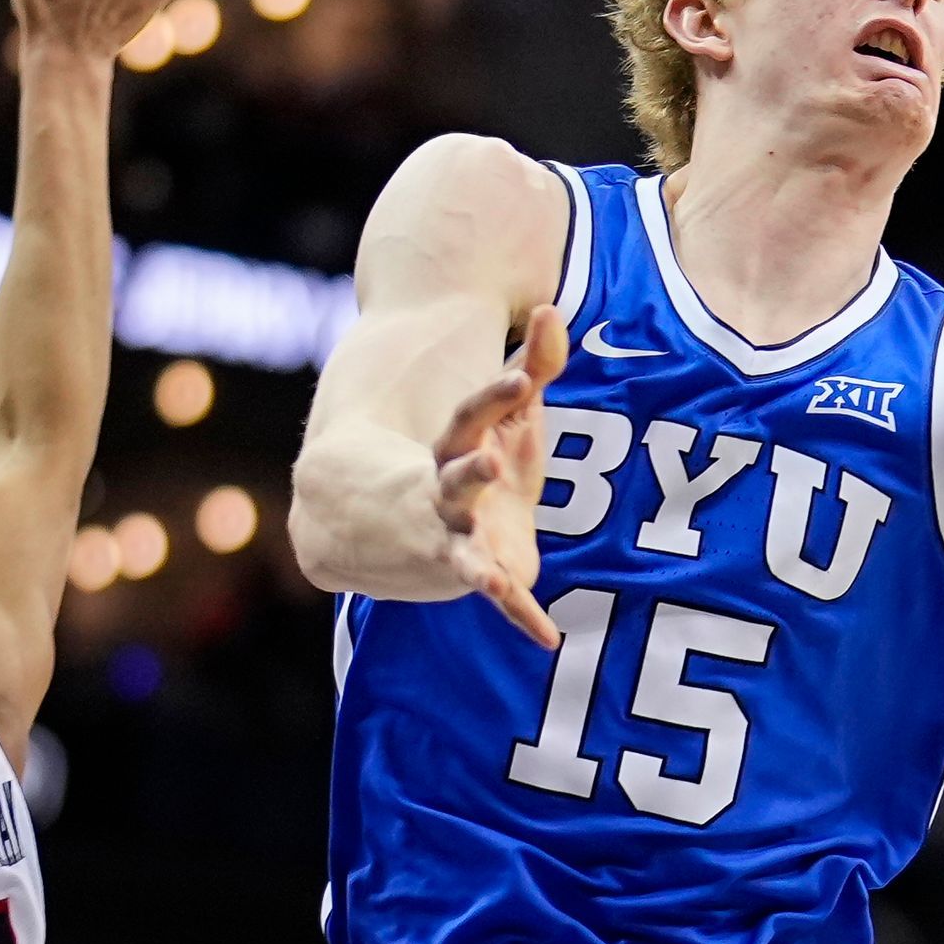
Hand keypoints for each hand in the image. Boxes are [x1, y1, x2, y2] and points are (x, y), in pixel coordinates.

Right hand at [423, 302, 567, 647]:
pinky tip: (548, 635)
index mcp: (455, 446)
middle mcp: (446, 492)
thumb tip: (550, 307)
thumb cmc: (467, 457)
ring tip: (494, 580)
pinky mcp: (471, 571)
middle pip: (457, 479)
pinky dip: (522, 615)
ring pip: (463, 551)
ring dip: (477, 565)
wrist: (393, 524)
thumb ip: (533, 364)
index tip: (520, 378)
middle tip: (489, 464)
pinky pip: (498, 597)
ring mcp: (452, 537)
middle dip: (471, 473)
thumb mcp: (503, 413)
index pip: (472, 416)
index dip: (496, 396)